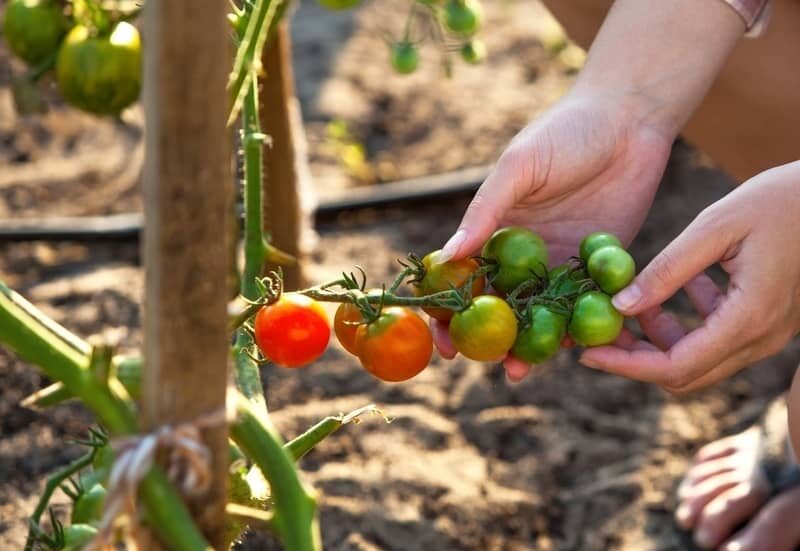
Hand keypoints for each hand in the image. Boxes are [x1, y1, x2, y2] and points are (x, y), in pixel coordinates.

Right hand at [434, 92, 672, 377]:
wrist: (630, 118)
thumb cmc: (565, 132)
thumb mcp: (519, 168)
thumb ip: (485, 212)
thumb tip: (445, 258)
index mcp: (496, 230)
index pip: (465, 279)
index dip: (450, 313)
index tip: (443, 342)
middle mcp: (525, 253)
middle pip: (502, 306)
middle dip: (490, 340)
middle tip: (487, 366)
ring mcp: (561, 262)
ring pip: (541, 314)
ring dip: (531, 344)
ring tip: (522, 370)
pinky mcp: (599, 265)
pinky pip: (585, 304)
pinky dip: (577, 329)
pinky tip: (571, 350)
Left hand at [582, 161, 799, 392]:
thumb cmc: (782, 200)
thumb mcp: (716, 227)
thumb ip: (667, 270)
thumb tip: (619, 306)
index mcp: (749, 319)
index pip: (676, 366)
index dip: (626, 365)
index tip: (586, 352)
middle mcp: (761, 338)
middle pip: (685, 374)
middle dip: (635, 357)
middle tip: (599, 329)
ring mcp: (768, 334)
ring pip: (699, 360)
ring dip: (659, 339)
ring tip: (632, 301)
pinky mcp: (768, 322)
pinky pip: (716, 340)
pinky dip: (686, 324)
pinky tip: (679, 286)